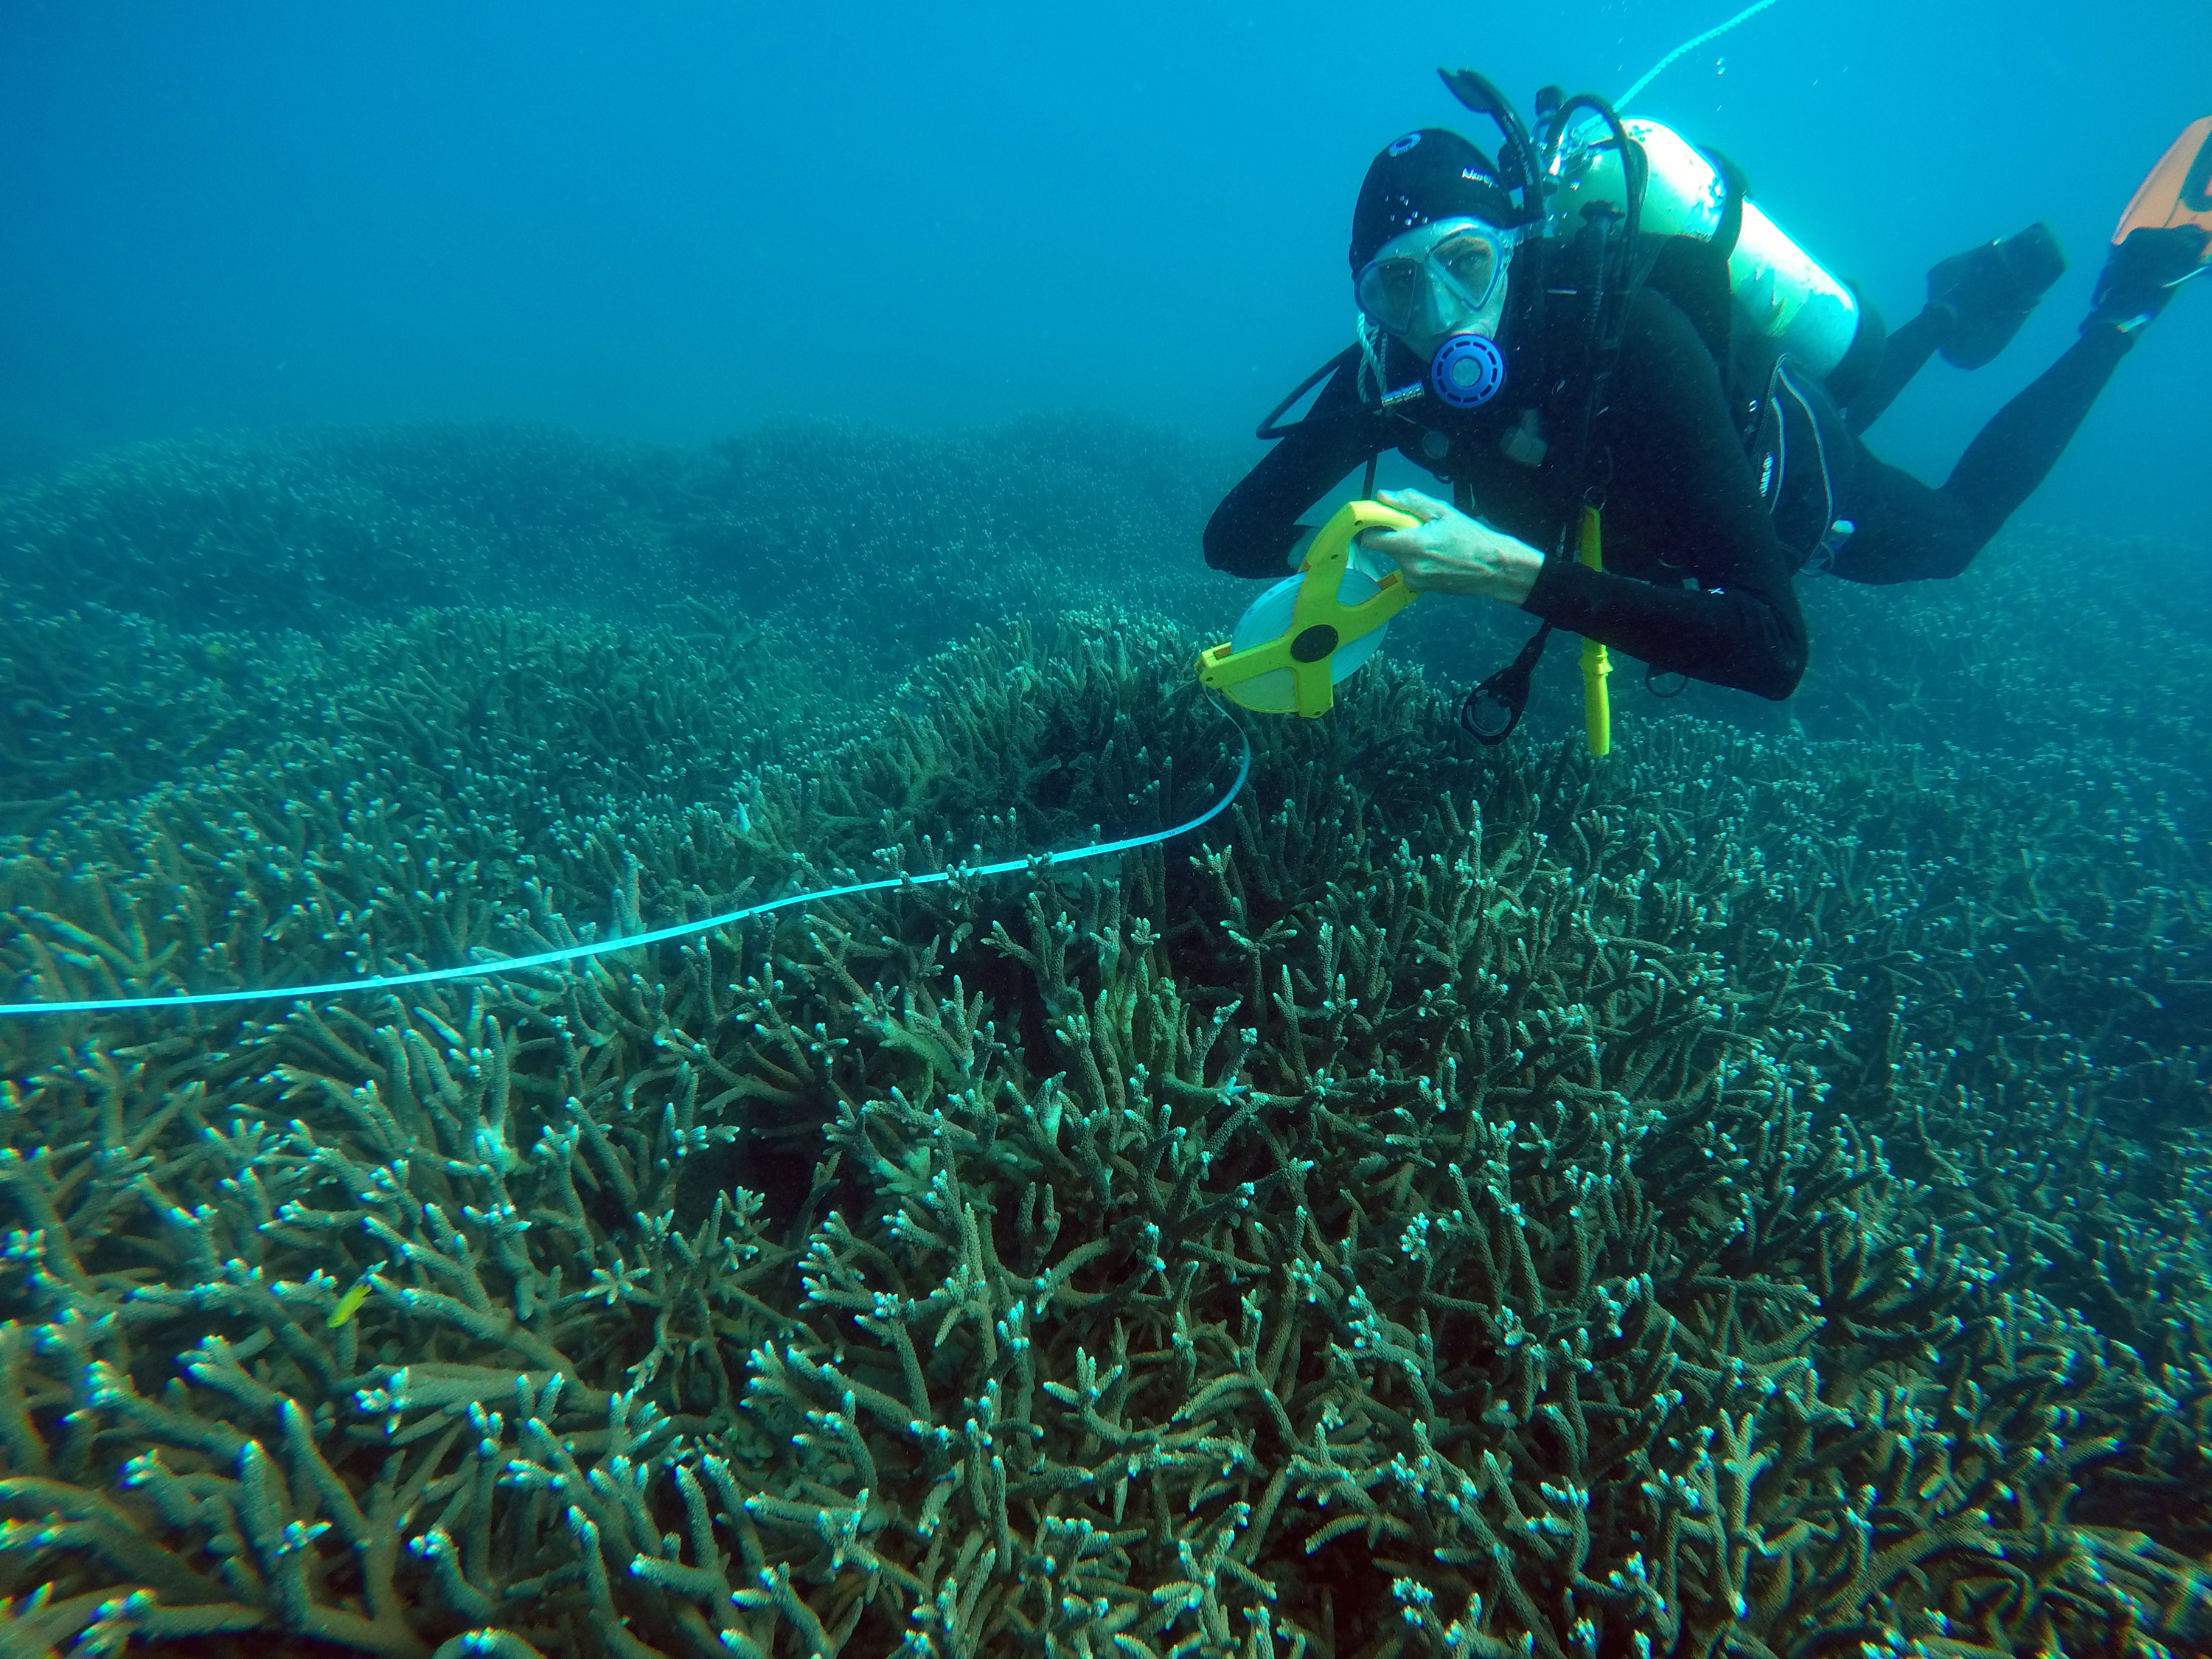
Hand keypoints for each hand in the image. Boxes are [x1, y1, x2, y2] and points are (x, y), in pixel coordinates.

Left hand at [1360, 489, 1543, 603]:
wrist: (1494, 568)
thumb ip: (1409, 502)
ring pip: (1397, 559)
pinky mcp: (1420, 588)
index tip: (1383, 520)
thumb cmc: (1471, 537)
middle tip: (1420, 528)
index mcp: (1412, 545)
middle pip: (1385, 548)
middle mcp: (1409, 567)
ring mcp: (1414, 580)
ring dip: (1408, 549)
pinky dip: (1416, 561)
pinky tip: (1437, 556)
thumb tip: (1382, 496)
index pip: (1370, 540)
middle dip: (1396, 535)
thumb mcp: (1442, 511)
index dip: (1373, 527)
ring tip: (1434, 543)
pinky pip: (1408, 569)